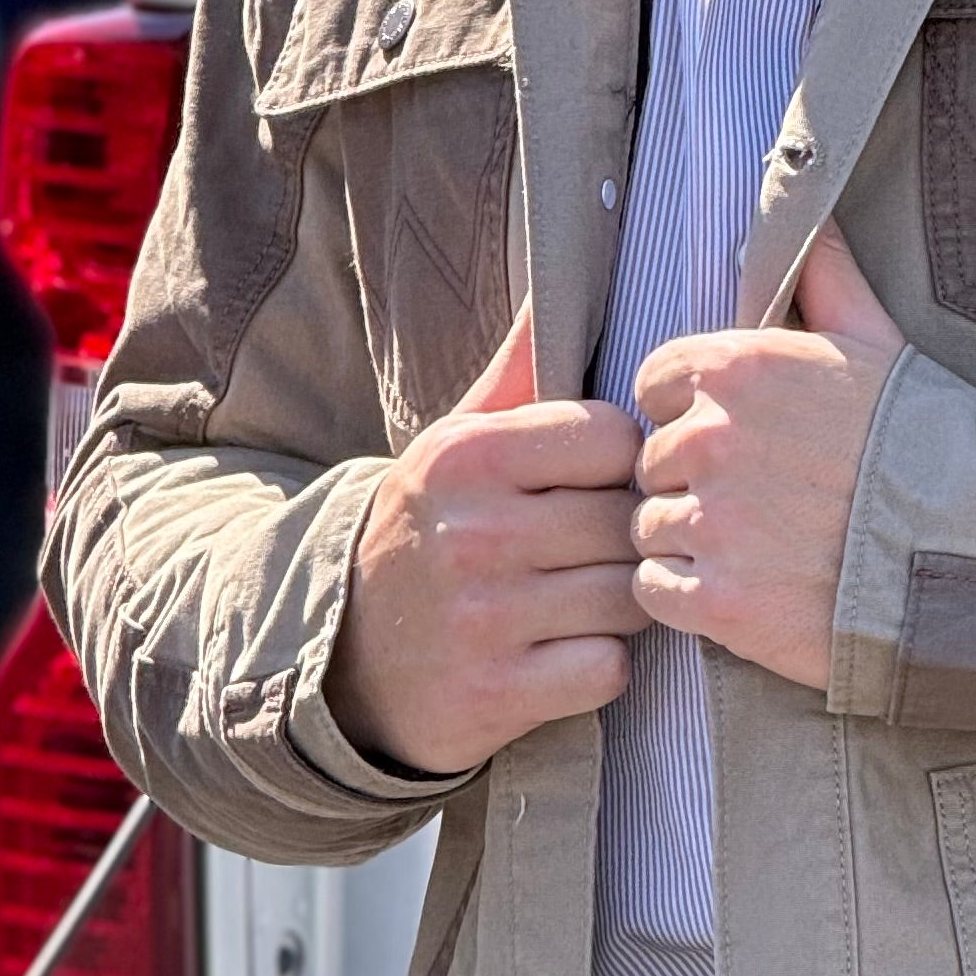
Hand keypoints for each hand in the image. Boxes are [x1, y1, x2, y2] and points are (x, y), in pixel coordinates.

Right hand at [328, 303, 644, 773]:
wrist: (345, 660)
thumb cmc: (429, 534)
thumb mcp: (454, 444)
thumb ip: (519, 373)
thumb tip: (561, 282)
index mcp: (466, 456)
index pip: (612, 436)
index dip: (619, 461)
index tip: (592, 483)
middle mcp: (474, 532)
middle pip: (627, 519)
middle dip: (625, 536)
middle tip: (596, 550)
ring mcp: (486, 616)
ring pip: (630, 595)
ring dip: (622, 602)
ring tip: (587, 597)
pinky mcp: (499, 692)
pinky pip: (608, 668)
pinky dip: (600, 665)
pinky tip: (568, 653)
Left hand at [630, 226, 907, 689]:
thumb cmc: (933, 446)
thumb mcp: (882, 344)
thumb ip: (827, 279)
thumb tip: (808, 216)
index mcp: (740, 368)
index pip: (655, 383)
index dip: (692, 414)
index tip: (744, 442)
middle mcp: (712, 438)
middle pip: (653, 461)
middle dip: (697, 483)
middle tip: (768, 505)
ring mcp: (712, 521)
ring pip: (652, 528)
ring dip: (695, 543)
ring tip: (768, 551)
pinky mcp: (717, 599)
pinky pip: (655, 590)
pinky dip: (692, 598)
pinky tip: (754, 590)